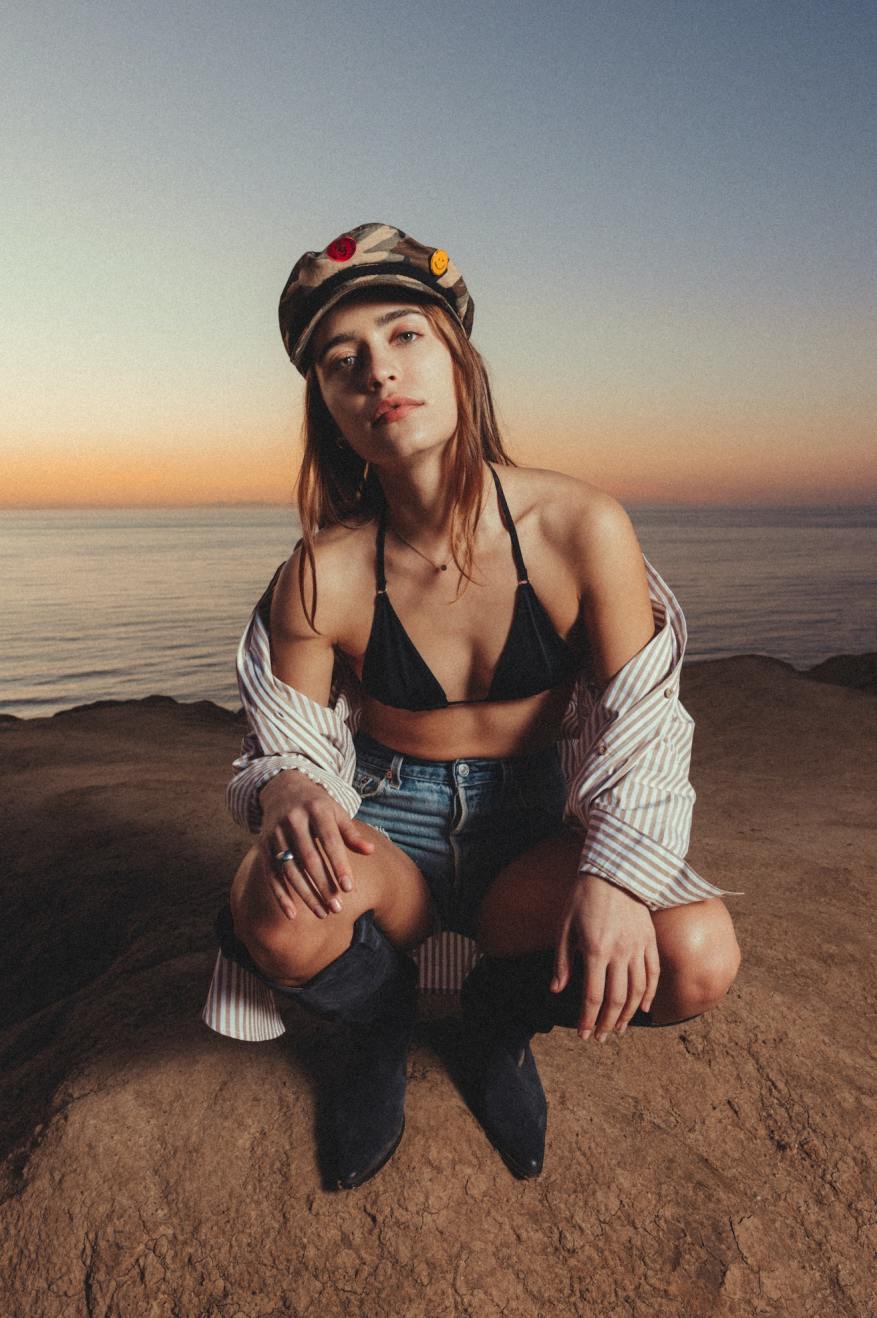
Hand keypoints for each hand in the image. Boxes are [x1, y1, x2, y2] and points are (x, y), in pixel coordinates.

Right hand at [258, 771, 374, 920]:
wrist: (283, 789)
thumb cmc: (317, 806)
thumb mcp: (336, 812)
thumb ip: (351, 834)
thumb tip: (370, 851)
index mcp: (316, 809)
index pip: (330, 840)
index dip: (339, 865)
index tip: (349, 889)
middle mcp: (293, 820)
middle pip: (309, 858)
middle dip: (323, 885)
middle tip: (337, 908)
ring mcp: (275, 832)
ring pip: (290, 870)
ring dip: (306, 895)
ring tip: (323, 913)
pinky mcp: (263, 845)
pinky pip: (271, 875)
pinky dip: (280, 896)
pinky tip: (292, 915)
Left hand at [551, 873, 659, 1040]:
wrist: (614, 871)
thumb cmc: (583, 897)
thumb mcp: (564, 926)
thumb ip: (562, 960)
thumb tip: (557, 990)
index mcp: (595, 949)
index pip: (593, 996)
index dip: (588, 1019)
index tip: (583, 1034)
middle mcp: (620, 952)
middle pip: (617, 999)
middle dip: (608, 1023)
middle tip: (601, 1038)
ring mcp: (638, 947)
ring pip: (637, 990)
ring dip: (628, 1014)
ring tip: (619, 1029)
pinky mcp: (650, 940)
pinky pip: (653, 973)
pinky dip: (649, 994)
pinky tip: (643, 1008)